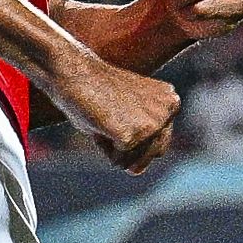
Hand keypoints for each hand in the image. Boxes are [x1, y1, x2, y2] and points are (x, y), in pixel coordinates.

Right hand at [61, 55, 179, 172]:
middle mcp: (168, 111)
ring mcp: (152, 124)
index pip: (158, 143)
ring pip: (134, 161)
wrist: (72, 71)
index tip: (119, 108)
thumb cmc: (95, 91)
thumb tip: (136, 171)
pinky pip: (118, 160)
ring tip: (106, 117)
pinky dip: (104, 148)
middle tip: (112, 114)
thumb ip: (140, 141)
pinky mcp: (132, 135)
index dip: (134, 133)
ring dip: (115, 147)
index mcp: (170, 101)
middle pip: (152, 155)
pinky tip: (99, 122)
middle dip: (129, 145)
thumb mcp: (128, 113)